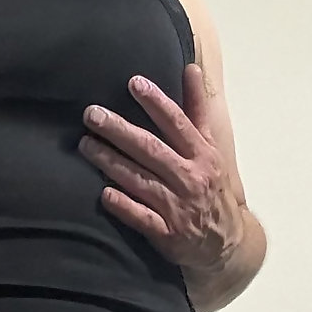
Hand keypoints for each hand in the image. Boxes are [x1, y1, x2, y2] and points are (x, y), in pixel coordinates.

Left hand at [78, 63, 242, 269]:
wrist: (227, 243)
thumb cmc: (211, 186)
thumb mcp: (211, 148)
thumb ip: (197, 109)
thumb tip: (190, 68)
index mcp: (202, 155)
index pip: (177, 123)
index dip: (156, 102)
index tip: (133, 82)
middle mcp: (191, 178)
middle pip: (152, 150)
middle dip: (120, 130)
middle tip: (91, 114)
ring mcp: (179, 207)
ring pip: (141, 181)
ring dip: (111, 162)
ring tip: (84, 145)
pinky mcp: (168, 234)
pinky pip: (142, 218)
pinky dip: (124, 206)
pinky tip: (104, 193)